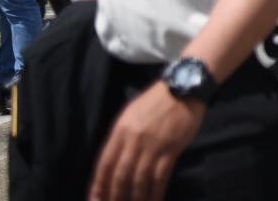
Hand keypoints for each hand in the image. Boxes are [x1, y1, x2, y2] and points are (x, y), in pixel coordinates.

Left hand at [88, 80, 203, 200]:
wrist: (183, 88)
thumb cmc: (155, 100)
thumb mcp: (130, 113)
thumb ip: (120, 136)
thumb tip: (112, 161)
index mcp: (120, 130)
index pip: (104, 163)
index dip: (98, 184)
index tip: (94, 200)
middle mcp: (134, 140)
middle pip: (120, 175)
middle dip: (114, 196)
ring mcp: (153, 145)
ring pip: (139, 179)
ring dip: (134, 198)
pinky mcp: (171, 149)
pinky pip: (160, 177)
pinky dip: (155, 193)